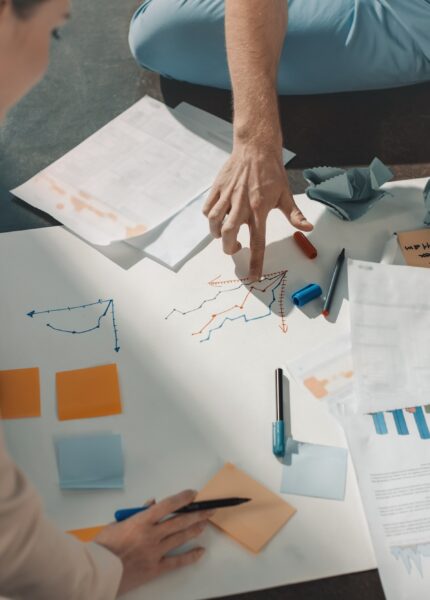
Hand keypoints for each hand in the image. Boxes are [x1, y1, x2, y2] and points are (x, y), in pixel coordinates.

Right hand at [94, 490, 212, 595]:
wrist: (96, 572)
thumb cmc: (103, 546)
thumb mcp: (116, 523)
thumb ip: (137, 513)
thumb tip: (152, 504)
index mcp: (140, 521)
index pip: (167, 505)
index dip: (182, 498)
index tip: (193, 494)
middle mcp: (151, 535)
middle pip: (179, 521)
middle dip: (196, 513)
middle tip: (209, 509)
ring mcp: (155, 552)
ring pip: (180, 538)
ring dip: (195, 529)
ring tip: (205, 523)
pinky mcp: (155, 569)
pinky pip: (176, 562)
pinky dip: (190, 556)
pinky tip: (200, 551)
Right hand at [203, 143, 312, 278]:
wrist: (255, 147)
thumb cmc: (272, 172)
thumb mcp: (286, 194)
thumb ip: (295, 215)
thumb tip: (308, 229)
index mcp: (260, 209)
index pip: (257, 242)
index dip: (255, 262)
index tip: (253, 277)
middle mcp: (241, 205)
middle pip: (228, 236)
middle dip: (229, 248)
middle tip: (236, 248)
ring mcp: (227, 196)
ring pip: (215, 223)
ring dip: (218, 234)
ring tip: (225, 234)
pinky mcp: (217, 189)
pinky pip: (208, 210)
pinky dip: (210, 219)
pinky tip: (218, 218)